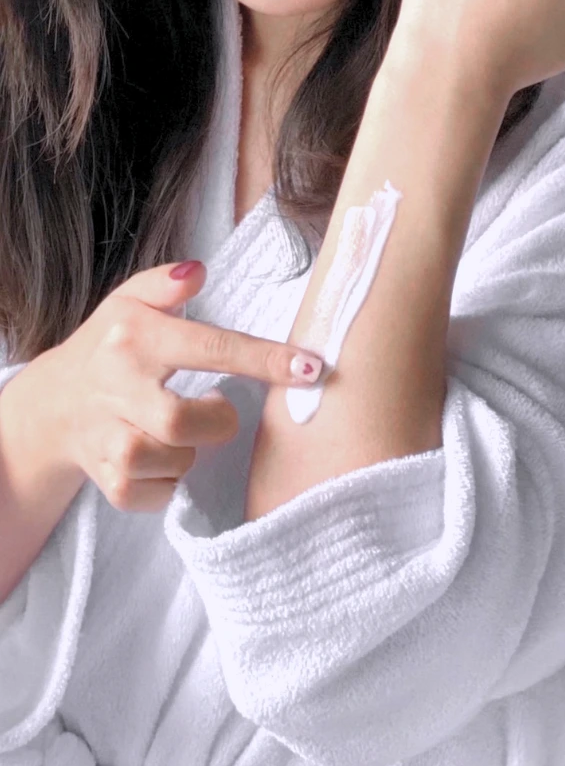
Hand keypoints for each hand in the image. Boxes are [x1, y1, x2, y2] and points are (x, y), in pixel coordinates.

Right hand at [34, 261, 323, 512]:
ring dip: (190, 455)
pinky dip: (170, 486)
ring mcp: (106, 438)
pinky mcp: (105, 479)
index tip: (311, 368)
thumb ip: (164, 283)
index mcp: (134, 339)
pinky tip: (168, 463)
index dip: (265, 360)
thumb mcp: (128, 303)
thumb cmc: (109, 348)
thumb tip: (198, 270)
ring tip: (184, 436)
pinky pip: (152, 495)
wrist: (51, 405)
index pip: (210, 347)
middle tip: (218, 410)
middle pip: (181, 421)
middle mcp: (116, 387)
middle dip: (217, 421)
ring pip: (166, 461)